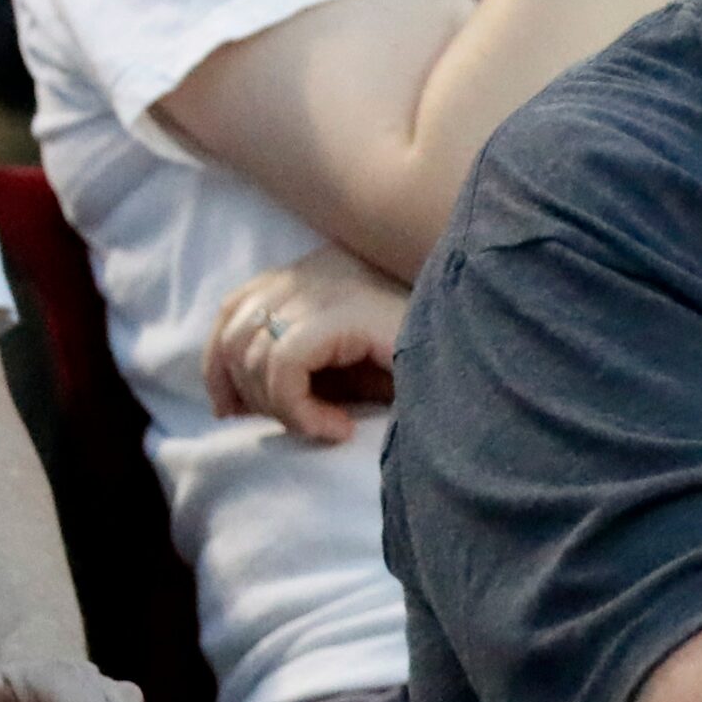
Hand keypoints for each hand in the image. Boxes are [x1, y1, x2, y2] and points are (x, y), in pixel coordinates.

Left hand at [205, 243, 407, 443]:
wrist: (482, 359)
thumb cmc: (425, 367)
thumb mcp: (348, 365)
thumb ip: (300, 365)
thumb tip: (235, 402)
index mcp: (316, 273)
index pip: (235, 307)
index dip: (219, 363)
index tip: (233, 411)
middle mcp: (316, 272)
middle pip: (236, 332)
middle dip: (248, 393)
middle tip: (296, 425)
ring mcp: (329, 288)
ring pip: (256, 355)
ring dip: (282, 407)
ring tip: (325, 427)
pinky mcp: (345, 313)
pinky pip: (285, 368)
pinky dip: (300, 411)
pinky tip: (338, 430)